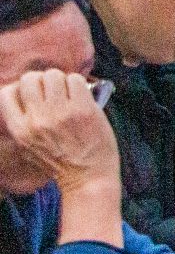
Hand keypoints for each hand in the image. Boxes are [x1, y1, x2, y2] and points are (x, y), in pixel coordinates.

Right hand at [0, 70, 119, 196]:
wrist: (87, 177)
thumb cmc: (59, 162)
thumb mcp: (28, 145)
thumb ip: (23, 122)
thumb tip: (24, 92)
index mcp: (20, 130)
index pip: (6, 94)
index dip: (19, 88)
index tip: (32, 92)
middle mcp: (36, 120)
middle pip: (31, 79)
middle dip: (42, 80)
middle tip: (53, 90)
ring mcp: (60, 113)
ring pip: (54, 75)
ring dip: (62, 80)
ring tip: (68, 92)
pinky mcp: (83, 109)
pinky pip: (76, 79)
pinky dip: (78, 83)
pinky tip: (81, 94)